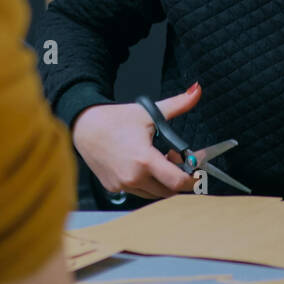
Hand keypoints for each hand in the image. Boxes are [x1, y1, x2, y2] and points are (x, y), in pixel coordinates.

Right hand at [71, 83, 201, 199]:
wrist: (85, 127)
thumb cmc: (115, 120)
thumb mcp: (149, 112)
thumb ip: (178, 104)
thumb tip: (196, 91)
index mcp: (144, 160)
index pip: (178, 181)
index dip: (193, 178)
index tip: (198, 170)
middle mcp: (133, 177)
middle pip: (169, 190)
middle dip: (179, 177)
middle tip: (178, 158)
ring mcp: (123, 185)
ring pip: (154, 193)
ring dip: (163, 181)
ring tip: (161, 160)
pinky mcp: (115, 188)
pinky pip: (139, 191)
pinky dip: (148, 182)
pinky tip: (145, 165)